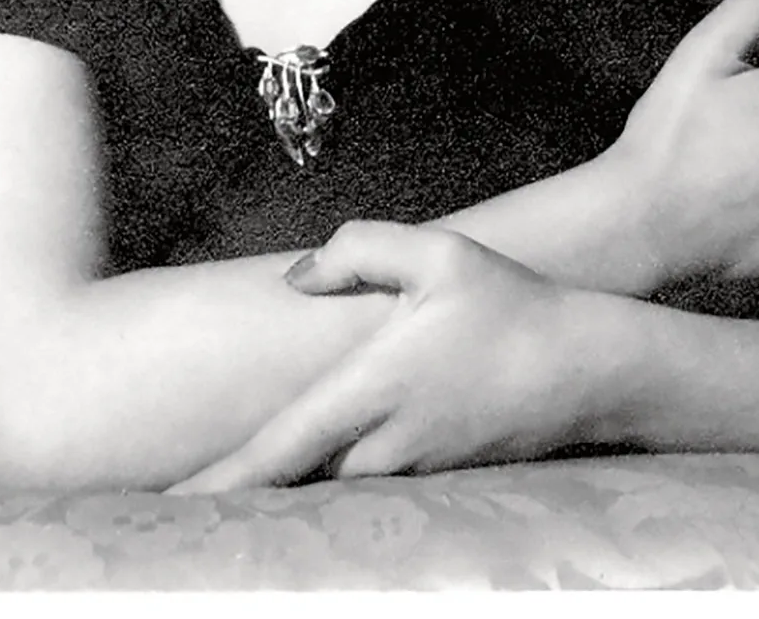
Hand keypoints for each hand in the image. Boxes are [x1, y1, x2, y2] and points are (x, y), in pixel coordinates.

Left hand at [169, 221, 627, 493]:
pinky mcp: (439, 479)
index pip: (278, 451)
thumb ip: (358, 249)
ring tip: (231, 497)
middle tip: (175, 507)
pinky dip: (330, 488)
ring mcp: (414, 471)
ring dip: (286, 494)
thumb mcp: (437, 252)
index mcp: (372, 390)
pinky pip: (370, 488)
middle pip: (294, 486)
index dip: (221, 483)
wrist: (588, 367)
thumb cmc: (510, 304)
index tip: (170, 508)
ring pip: (331, 491)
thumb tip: (297, 277)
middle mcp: (386, 446)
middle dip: (240, 497)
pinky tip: (310, 480)